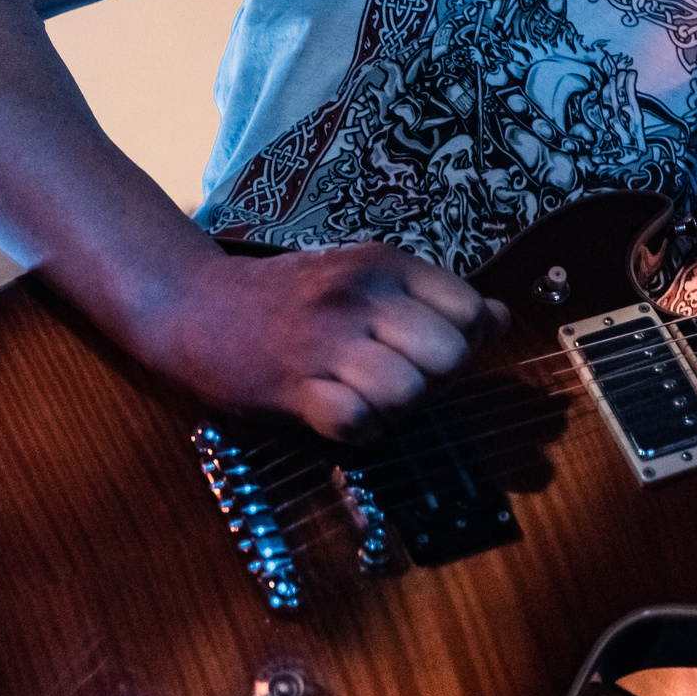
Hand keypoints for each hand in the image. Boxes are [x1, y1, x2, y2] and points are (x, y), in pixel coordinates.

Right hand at [132, 243, 508, 442]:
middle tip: (394, 378)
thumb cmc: (292, 297)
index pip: (471, 311)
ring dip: (394, 410)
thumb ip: (435, 299)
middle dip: (433, 381)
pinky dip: (356, 431)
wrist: (194, 304)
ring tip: (362, 396)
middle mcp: (360, 295)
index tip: (424, 348)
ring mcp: (324, 341)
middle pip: (450, 357)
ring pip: (409, 393)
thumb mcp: (367, 279)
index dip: (461, 342)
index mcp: (385, 264)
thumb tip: (502, 319)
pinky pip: (356, 423)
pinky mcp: (291, 387)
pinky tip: (335, 413)